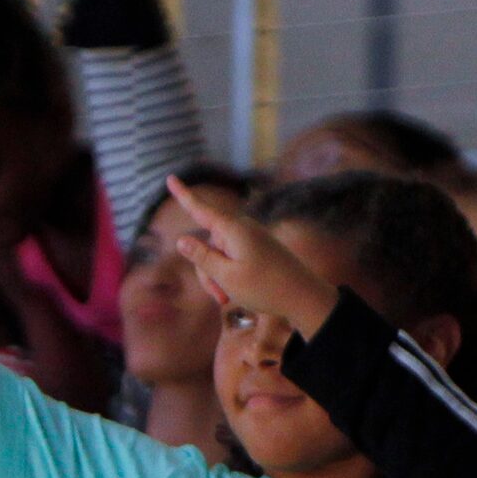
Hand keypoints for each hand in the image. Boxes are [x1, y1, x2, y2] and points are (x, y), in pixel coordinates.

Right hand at [165, 177, 339, 337]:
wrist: (306, 299)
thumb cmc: (266, 288)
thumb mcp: (226, 276)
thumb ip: (202, 257)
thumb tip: (182, 239)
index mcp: (233, 229)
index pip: (200, 209)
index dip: (183, 195)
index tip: (170, 177)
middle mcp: (242, 229)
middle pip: (208, 244)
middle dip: (207, 270)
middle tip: (219, 298)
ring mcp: (252, 240)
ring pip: (220, 256)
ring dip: (219, 278)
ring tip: (229, 299)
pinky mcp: (259, 250)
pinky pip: (234, 259)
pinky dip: (231, 276)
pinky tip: (239, 294)